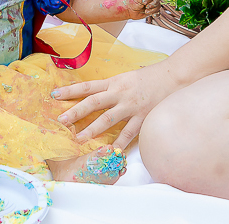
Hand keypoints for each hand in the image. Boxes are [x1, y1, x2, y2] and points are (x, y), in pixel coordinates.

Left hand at [52, 61, 182, 148]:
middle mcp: (120, 93)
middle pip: (93, 102)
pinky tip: (112, 152)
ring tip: (79, 139)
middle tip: (61, 120)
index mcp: (114, 82)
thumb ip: (111, 87)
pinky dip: (120, 143)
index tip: (54, 95)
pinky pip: (129, 132)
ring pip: (107, 119)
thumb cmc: (149, 77)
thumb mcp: (126, 77)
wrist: (174, 76)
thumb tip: (94, 94)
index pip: (88, 86)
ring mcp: (131, 106)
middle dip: (75, 111)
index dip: (70, 91)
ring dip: (92, 130)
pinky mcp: (143, 117)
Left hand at [121, 0, 162, 19]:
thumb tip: (147, 1)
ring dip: (153, 9)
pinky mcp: (152, 9)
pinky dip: (156, 13)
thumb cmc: (130, 2)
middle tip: (146, 7)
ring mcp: (151, 2)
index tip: (144, 2)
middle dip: (152, 4)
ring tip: (146, 11)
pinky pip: (158, 11)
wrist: (128, 10)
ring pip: (158, 5)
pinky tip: (153, 15)